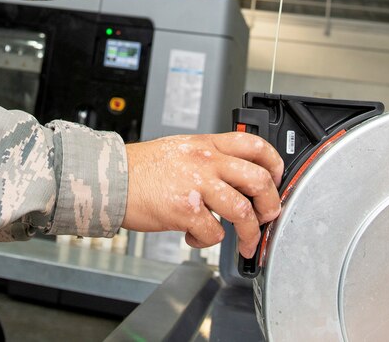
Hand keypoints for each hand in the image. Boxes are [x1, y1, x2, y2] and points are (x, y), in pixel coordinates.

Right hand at [122, 132, 283, 257]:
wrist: (111, 178)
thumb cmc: (142, 168)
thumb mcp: (180, 149)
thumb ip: (207, 157)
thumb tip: (233, 177)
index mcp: (206, 144)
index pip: (253, 144)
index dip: (274, 163)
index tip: (277, 179)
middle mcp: (205, 161)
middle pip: (258, 178)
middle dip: (271, 204)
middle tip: (268, 217)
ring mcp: (197, 185)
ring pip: (243, 211)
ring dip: (250, 233)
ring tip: (245, 243)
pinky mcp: (185, 209)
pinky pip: (213, 233)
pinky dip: (207, 240)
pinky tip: (194, 236)